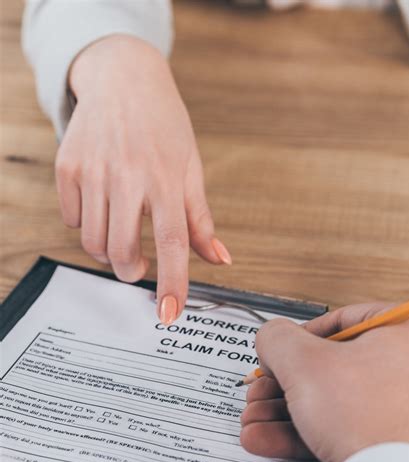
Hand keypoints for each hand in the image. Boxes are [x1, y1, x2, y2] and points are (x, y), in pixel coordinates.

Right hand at [55, 35, 231, 323]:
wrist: (123, 79)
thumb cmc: (164, 126)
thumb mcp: (190, 168)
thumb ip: (201, 219)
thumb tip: (219, 259)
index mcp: (166, 179)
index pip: (172, 243)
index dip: (172, 282)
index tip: (169, 314)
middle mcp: (128, 176)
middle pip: (122, 252)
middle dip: (132, 273)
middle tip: (139, 268)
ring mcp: (94, 171)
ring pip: (93, 242)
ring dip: (108, 253)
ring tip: (121, 237)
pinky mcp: (68, 166)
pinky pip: (72, 219)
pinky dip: (87, 226)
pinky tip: (100, 208)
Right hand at [240, 304, 408, 461]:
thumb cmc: (367, 419)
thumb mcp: (304, 363)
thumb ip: (278, 338)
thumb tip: (271, 336)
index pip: (342, 320)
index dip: (300, 337)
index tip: (281, 352)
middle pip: (334, 366)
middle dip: (284, 384)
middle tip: (263, 391)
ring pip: (335, 401)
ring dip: (285, 411)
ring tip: (256, 421)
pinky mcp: (400, 442)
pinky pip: (347, 427)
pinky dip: (307, 432)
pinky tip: (269, 439)